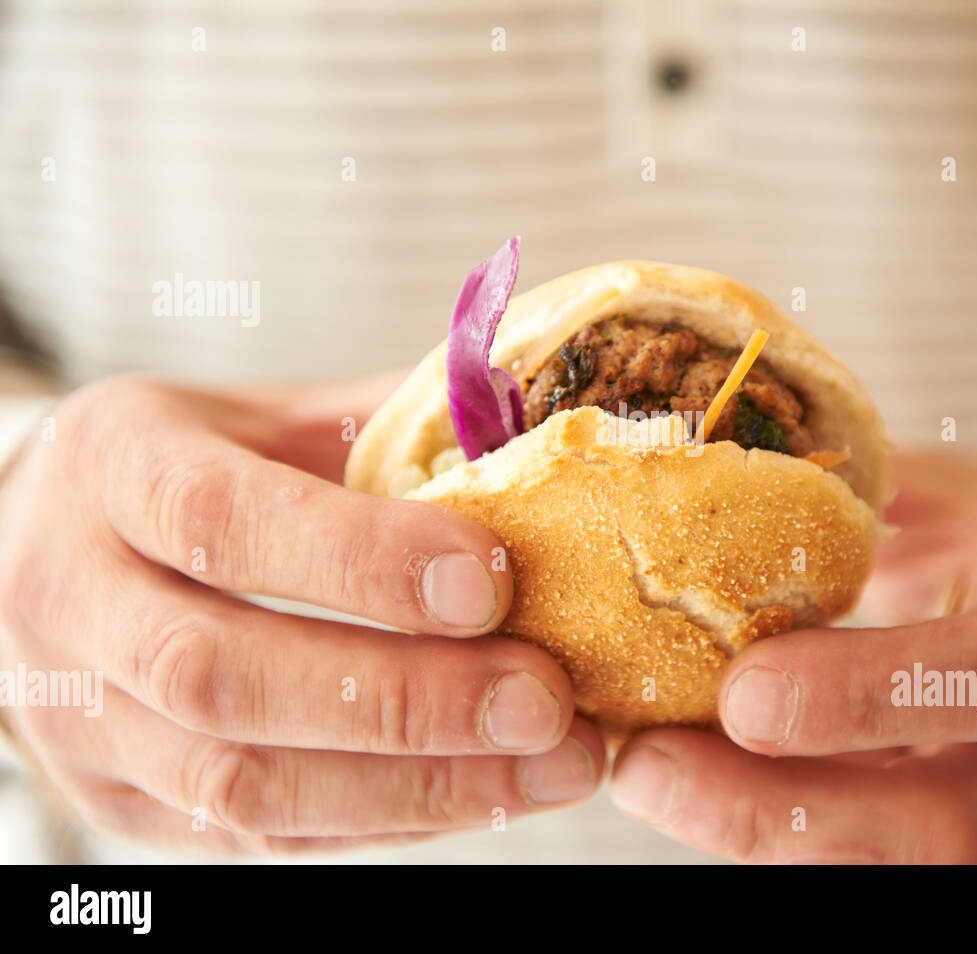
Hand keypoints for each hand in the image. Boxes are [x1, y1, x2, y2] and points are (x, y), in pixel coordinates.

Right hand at [0, 375, 602, 854]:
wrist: (67, 537)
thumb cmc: (208, 462)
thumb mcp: (282, 417)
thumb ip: (395, 435)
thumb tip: (545, 450)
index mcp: (112, 464)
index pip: (218, 519)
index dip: (357, 559)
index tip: (492, 582)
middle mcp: (68, 595)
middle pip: (220, 675)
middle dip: (403, 699)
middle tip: (544, 701)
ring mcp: (76, 716)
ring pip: (236, 784)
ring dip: (414, 785)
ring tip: (549, 764)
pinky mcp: (114, 798)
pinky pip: (257, 837)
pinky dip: (387, 820)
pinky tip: (488, 791)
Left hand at [607, 453, 976, 862]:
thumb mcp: (961, 495)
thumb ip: (856, 500)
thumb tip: (708, 482)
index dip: (862, 695)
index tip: (738, 689)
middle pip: (937, 824)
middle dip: (775, 808)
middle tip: (646, 768)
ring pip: (899, 869)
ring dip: (760, 835)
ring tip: (653, 782)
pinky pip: (883, 868)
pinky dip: (787, 841)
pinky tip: (707, 796)